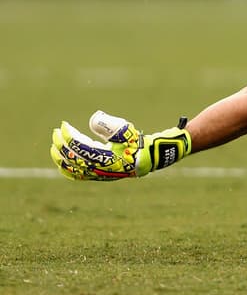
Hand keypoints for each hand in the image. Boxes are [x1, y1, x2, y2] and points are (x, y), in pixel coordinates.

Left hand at [51, 111, 190, 180]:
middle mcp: (96, 167)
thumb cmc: (134, 143)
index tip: (64, 124)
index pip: (78, 145)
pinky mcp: (94, 176)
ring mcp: (94, 174)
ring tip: (55, 144)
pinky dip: (65, 168)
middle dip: (61, 142)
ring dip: (60, 155)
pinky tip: (60, 160)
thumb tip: (94, 117)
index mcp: (104, 156)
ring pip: (70, 167)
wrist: (143, 160)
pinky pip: (74, 175)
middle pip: (71, 156)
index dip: (69, 134)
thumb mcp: (125, 130)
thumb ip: (109, 124)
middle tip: (57, 131)